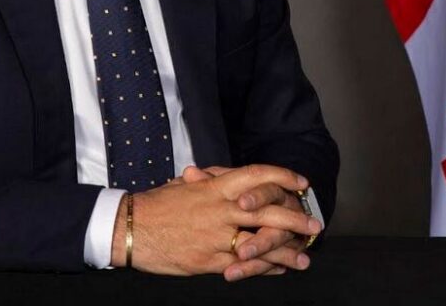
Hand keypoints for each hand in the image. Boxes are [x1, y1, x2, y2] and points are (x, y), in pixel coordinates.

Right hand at [111, 164, 319, 276]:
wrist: (130, 228)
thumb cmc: (157, 204)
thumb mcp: (185, 185)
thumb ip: (207, 181)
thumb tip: (216, 175)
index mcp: (215, 187)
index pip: (257, 175)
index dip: (282, 177)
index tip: (301, 182)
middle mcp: (220, 209)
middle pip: (266, 211)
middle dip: (294, 218)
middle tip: (315, 224)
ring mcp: (215, 236)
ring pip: (259, 243)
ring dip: (285, 251)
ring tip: (304, 257)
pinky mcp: (208, 261)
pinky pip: (243, 265)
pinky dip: (263, 268)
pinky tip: (278, 270)